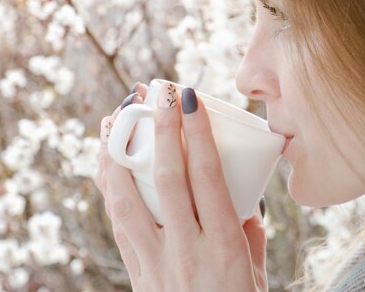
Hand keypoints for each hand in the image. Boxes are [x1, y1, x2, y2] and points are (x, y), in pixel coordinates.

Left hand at [94, 82, 267, 291]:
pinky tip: (107, 164)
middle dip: (158, 128)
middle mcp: (187, 250)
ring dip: (117, 154)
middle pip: (167, 178)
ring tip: (112, 119)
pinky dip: (110, 188)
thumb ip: (251, 232)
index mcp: (225, 247)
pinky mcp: (137, 273)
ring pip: (127, 200)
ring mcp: (156, 263)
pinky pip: (118, 223)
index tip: (188, 98)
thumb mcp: (257, 273)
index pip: (208, 177)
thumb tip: (245, 197)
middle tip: (153, 92)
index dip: (196, 134)